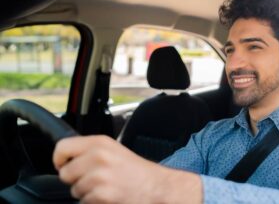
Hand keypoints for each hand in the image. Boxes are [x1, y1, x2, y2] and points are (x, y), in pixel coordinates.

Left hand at [53, 135, 201, 203]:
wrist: (156, 187)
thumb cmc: (136, 171)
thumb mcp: (114, 150)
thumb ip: (90, 150)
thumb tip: (66, 158)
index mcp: (100, 143)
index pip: (62, 147)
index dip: (59, 159)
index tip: (63, 165)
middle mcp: (98, 157)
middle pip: (64, 173)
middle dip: (75, 179)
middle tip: (94, 178)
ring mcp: (99, 177)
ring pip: (74, 190)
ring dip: (86, 192)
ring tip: (106, 187)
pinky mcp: (101, 195)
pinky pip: (84, 202)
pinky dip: (94, 202)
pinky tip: (109, 195)